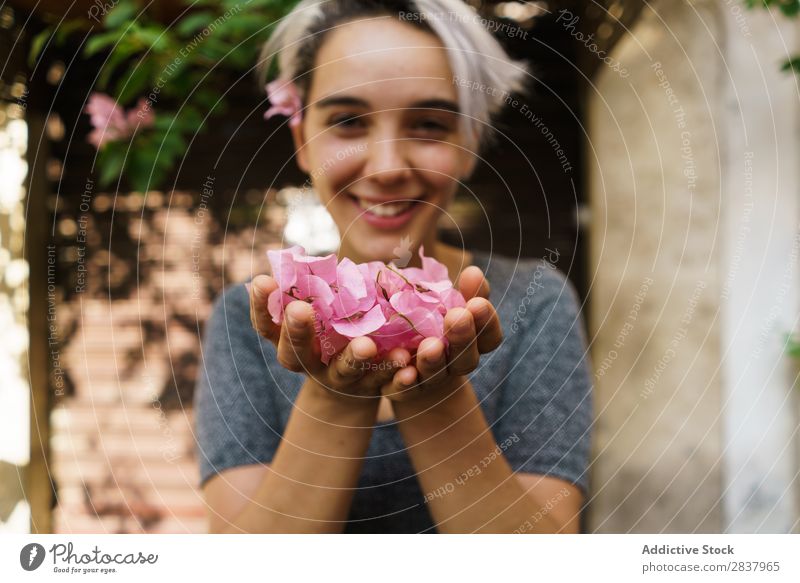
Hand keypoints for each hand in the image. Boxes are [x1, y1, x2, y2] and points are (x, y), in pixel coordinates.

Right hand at [248, 275, 410, 403]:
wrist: (351, 388)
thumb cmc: (328, 333)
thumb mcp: (315, 314)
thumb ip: (308, 291)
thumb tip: (299, 256)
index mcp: (289, 343)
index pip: (265, 326)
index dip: (260, 306)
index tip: (262, 280)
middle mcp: (309, 364)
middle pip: (296, 353)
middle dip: (298, 331)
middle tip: (300, 309)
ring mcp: (338, 379)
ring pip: (343, 371)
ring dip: (354, 357)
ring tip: (366, 345)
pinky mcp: (369, 389)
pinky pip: (383, 385)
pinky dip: (395, 376)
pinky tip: (409, 367)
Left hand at [380, 266, 502, 403]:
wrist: (406, 366)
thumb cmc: (434, 324)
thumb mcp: (449, 305)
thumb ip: (465, 292)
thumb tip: (474, 271)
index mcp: (472, 343)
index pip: (489, 337)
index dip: (487, 322)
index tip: (478, 303)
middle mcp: (455, 364)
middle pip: (466, 358)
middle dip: (462, 337)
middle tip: (457, 316)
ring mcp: (430, 380)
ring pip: (436, 374)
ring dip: (434, 360)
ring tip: (430, 345)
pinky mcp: (403, 389)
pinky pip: (405, 388)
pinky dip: (406, 381)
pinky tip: (404, 370)